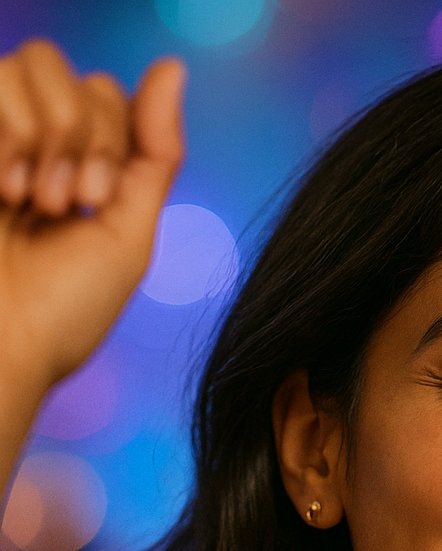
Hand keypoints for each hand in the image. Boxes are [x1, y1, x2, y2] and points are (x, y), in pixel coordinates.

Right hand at [0, 39, 184, 395]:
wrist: (3, 346)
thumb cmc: (63, 312)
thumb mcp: (128, 234)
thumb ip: (155, 153)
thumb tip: (173, 66)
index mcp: (78, 166)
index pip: (109, 95)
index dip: (112, 141)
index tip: (94, 201)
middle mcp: (35, 142)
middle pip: (78, 75)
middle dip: (84, 142)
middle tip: (59, 206)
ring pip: (36, 62)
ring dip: (46, 136)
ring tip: (28, 201)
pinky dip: (10, 133)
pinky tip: (2, 188)